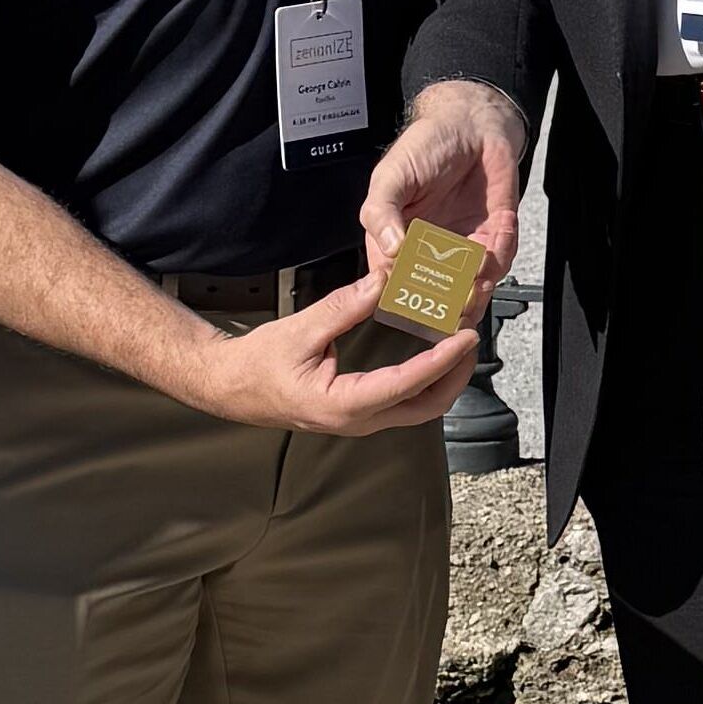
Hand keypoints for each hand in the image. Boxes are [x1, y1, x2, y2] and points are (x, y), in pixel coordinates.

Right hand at [189, 274, 483, 435]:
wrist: (231, 388)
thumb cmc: (258, 363)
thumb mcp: (300, 330)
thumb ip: (344, 307)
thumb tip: (381, 282)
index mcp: (343, 404)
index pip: (406, 384)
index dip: (441, 361)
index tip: (465, 337)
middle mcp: (358, 420)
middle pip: (426, 406)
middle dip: (455, 375)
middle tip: (471, 338)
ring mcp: (361, 421)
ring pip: (419, 408)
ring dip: (444, 378)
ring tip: (459, 344)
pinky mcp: (361, 413)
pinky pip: (405, 401)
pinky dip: (426, 379)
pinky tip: (434, 354)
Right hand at [360, 77, 528, 291]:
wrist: (471, 125)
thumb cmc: (425, 147)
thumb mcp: (391, 175)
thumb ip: (381, 211)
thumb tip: (390, 249)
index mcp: (395, 243)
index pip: (394, 285)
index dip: (402, 297)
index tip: (413, 294)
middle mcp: (428, 252)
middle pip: (435, 298)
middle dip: (446, 304)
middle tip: (454, 296)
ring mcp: (461, 249)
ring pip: (471, 289)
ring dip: (478, 287)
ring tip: (479, 271)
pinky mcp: (493, 237)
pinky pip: (501, 259)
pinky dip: (503, 251)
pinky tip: (500, 228)